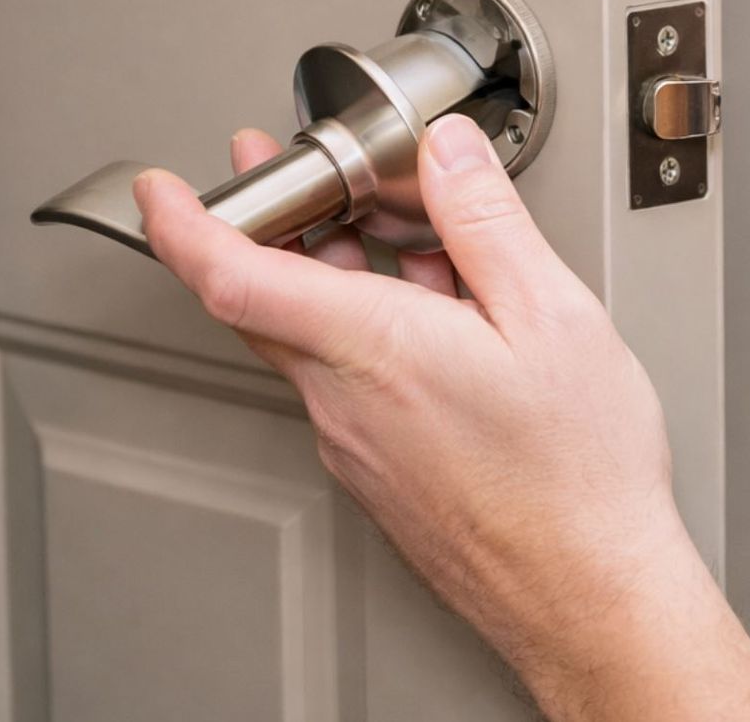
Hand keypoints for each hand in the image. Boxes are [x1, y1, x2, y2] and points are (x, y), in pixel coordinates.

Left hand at [132, 114, 687, 659]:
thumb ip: (486, 221)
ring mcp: (355, 446)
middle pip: (264, 301)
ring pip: (311, 339)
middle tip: (272, 171)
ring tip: (386, 229)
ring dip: (329, 274)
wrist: (590, 597)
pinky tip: (432, 312)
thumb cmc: (577, 479)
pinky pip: (346, 380)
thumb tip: (448, 152)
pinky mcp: (379, 474)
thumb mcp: (552, 316)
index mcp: (372, 349)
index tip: (159, 189)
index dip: (183, 224)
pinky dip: (365, 326)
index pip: (233, 279)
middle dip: (264, 225)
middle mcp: (343, 402)